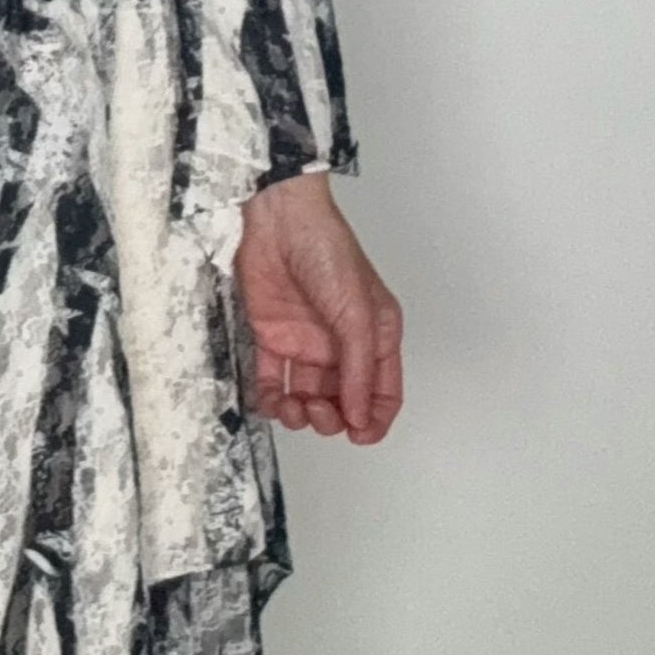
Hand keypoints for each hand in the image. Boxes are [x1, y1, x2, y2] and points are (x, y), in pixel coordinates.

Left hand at [235, 172, 402, 443]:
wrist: (277, 219)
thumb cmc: (327, 251)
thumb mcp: (356, 312)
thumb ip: (358, 368)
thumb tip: (361, 416)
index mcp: (374, 335)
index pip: (382, 391)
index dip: (374, 418)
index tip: (359, 434)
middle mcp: (341, 343)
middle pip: (343, 400)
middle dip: (333, 418)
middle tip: (319, 413)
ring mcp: (305, 341)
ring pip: (307, 396)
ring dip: (301, 414)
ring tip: (293, 407)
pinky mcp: (272, 337)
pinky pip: (273, 381)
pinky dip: (271, 399)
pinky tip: (272, 401)